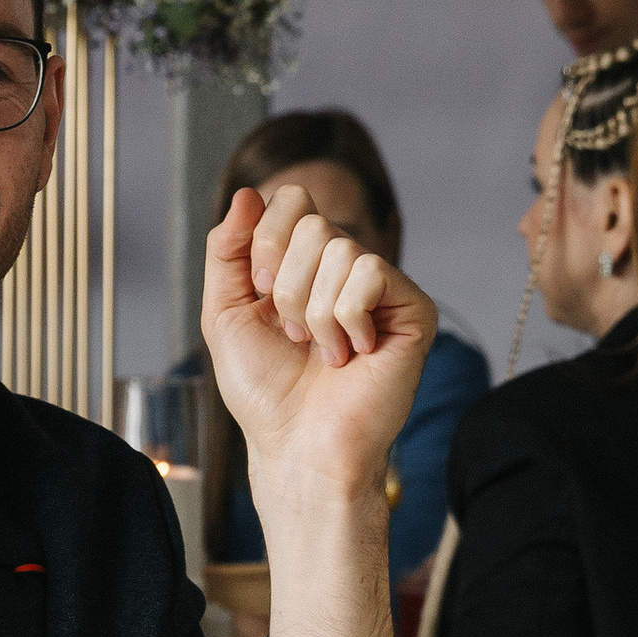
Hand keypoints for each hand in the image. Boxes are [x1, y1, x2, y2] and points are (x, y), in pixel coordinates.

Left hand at [203, 182, 435, 507]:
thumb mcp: (224, 313)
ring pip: (340, 249)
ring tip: (324, 352)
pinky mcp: (413, 308)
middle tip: (296, 335)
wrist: (298, 443)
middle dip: (287, 286)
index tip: (262, 293)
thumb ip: (226, 250)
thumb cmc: (265, 390)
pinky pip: (370, 273)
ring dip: (315, 313)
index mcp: (304, 261)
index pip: (291, 199)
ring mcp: (381, 286)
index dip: (266, 242)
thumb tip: (246, 193)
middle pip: (312, 223)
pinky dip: (346, 320)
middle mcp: (346, 266)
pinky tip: (354, 354)